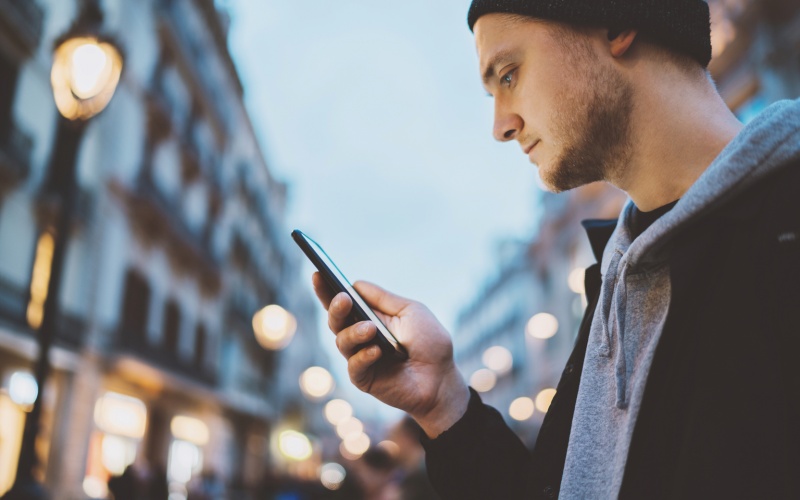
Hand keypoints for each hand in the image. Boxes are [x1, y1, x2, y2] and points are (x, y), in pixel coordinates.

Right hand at [312, 273, 468, 436]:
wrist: (442, 378)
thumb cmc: (430, 343)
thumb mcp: (410, 311)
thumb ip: (383, 299)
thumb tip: (355, 284)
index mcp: (370, 317)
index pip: (343, 303)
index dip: (327, 290)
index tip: (318, 274)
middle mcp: (361, 336)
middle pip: (335, 320)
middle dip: (335, 308)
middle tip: (343, 300)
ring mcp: (361, 357)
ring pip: (342, 341)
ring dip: (353, 333)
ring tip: (370, 329)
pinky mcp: (364, 378)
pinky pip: (354, 366)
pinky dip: (364, 356)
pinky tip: (377, 352)